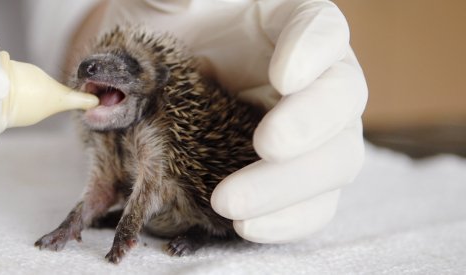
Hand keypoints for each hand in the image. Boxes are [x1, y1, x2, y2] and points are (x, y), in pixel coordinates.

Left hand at [98, 0, 367, 242]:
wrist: (146, 86)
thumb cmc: (162, 34)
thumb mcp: (159, 6)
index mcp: (288, 26)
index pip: (321, 29)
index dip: (313, 52)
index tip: (284, 74)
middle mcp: (309, 80)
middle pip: (341, 102)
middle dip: (309, 127)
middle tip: (265, 146)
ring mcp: (305, 135)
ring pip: (332, 163)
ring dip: (289, 189)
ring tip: (230, 204)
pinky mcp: (286, 180)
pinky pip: (307, 206)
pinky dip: (284, 221)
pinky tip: (246, 227)